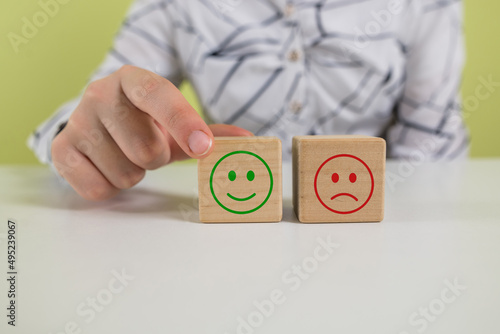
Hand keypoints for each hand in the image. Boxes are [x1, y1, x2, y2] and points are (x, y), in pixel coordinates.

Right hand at [51, 65, 251, 200]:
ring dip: (134, 173)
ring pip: (125, 174)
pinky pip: (97, 189)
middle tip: (147, 148)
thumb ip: (211, 132)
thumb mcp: (175, 123)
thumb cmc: (143, 123)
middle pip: (146, 149)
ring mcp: (77, 121)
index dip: (183, 123)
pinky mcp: (61, 150)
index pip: (158, 96)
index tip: (204, 149)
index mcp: (134, 80)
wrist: (97, 123)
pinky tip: (107, 167)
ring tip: (125, 155)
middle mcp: (100, 94)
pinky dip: (111, 187)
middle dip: (155, 159)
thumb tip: (248, 141)